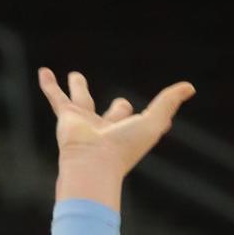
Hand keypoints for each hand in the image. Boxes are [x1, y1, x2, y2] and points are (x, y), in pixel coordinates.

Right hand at [38, 67, 194, 180]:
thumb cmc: (124, 146)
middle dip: (120, 108)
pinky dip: (49, 85)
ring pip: (82, 100)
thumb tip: (190, 87)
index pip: (147, 120)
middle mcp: (110, 128)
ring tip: (74, 75)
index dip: (156, 115)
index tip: (164, 116)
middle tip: (123, 104)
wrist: (92, 162)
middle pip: (116, 113)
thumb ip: (169, 103)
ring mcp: (86, 123)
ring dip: (78, 88)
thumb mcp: (153, 122)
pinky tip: (43, 71)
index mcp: (132, 132)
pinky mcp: (67, 117)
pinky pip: (55, 97)